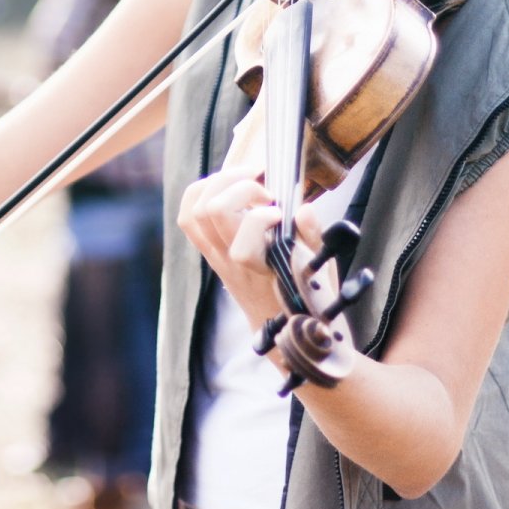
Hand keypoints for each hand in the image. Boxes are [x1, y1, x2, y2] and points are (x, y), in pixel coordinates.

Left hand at [176, 164, 324, 333]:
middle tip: (264, 188)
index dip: (260, 219)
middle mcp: (232, 264)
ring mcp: (216, 258)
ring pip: (195, 212)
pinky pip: (188, 220)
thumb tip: (304, 210)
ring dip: (218, 184)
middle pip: (213, 213)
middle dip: (239, 186)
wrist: (280, 329)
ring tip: (245, 179)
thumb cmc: (305, 295)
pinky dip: (200, 194)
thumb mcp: (319, 270)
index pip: (243, 246)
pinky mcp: (209, 252)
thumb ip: (312, 239)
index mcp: (262, 271)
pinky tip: (225, 187)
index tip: (281, 212)